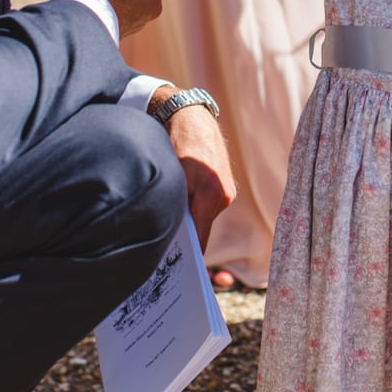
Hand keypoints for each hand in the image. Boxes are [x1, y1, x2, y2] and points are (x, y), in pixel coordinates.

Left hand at [153, 90, 235, 248]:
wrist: (192, 118)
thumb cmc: (178, 144)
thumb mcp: (173, 176)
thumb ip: (176, 206)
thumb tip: (171, 235)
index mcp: (212, 196)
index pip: (201, 239)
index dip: (190, 258)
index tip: (179, 273)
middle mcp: (224, 197)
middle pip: (202, 229)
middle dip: (186, 237)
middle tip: (164, 247)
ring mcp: (227, 192)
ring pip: (204, 216)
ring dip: (189, 217)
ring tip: (170, 214)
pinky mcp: (225, 186)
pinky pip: (207, 205)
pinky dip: (195, 206)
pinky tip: (182, 198)